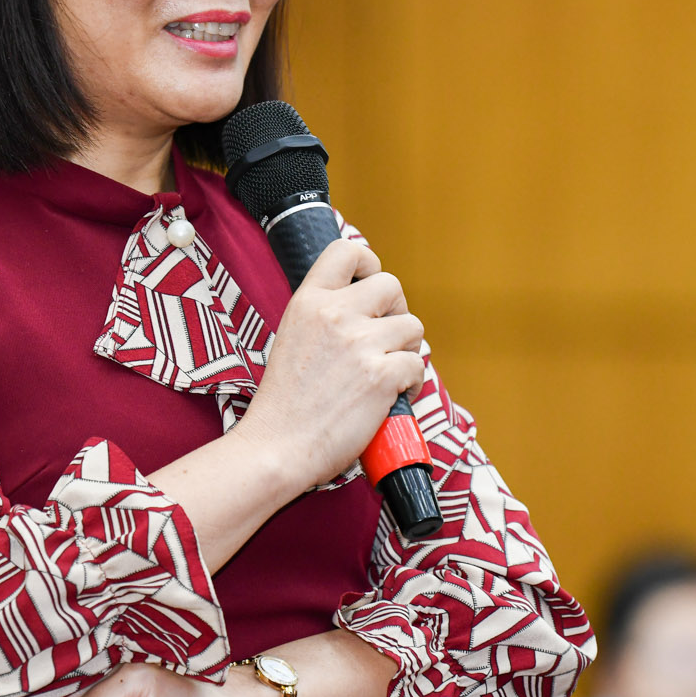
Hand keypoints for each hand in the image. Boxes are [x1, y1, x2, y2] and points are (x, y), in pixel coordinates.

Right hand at [239, 238, 424, 487]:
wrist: (278, 446)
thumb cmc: (284, 402)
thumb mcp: (291, 337)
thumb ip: (323, 315)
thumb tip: (363, 305)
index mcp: (308, 301)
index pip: (347, 250)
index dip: (369, 263)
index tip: (370, 286)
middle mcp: (334, 314)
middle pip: (391, 285)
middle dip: (396, 311)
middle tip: (385, 338)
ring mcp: (360, 344)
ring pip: (413, 326)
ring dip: (407, 348)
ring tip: (388, 370)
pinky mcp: (382, 376)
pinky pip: (417, 365)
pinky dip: (412, 383)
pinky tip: (392, 397)